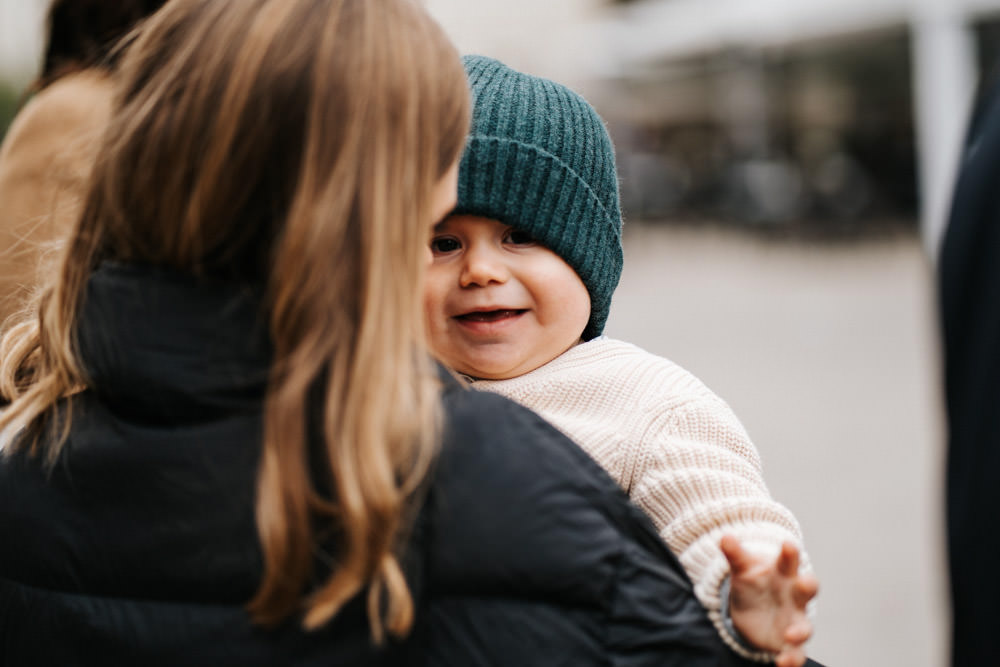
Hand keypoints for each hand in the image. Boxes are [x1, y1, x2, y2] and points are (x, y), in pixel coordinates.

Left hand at [720, 535, 818, 666]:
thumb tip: (724, 537)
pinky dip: (792, 659)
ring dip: (800, 631)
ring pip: (805, 626)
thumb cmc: (754, 581)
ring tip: (790, 634)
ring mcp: (794, 619)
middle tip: (805, 583)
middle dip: (808, 586)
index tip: (787, 544)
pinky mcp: (789, 642)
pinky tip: (783, 663)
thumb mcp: (742, 567)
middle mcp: (794, 596)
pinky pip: (796, 653)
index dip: (790, 553)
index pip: (789, 561)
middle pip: (807, 590)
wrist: (753, 606)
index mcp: (783, 573)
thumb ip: (735, 554)